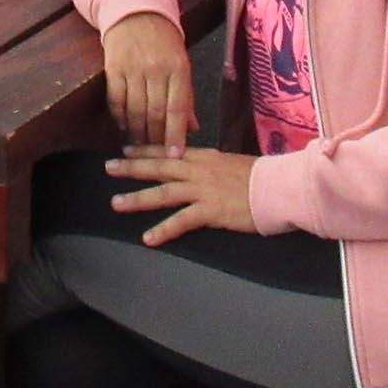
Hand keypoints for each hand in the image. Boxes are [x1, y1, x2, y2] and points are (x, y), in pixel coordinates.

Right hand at [102, 11, 195, 153]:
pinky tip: (124, 126)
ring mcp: (133, 68)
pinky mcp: (113, 68)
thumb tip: (192, 129)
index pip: (178, 108)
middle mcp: (156, 69)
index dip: (176, 134)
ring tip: (140, 146)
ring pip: (135, 110)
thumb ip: (186, 97)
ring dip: (137, 132)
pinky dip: (120, 117)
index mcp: (178, 68)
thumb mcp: (181, 64)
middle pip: (156, 113)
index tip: (175, 156)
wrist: (136, 13)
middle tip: (156, 154)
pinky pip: (116, 100)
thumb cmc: (164, 43)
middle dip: (156, 138)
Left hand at [105, 147, 257, 246]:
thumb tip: (203, 168)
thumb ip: (213, 165)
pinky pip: (181, 221)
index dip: (146, 150)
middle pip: (159, 167)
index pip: (169, 151)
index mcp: (205, 157)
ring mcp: (203, 190)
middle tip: (108, 167)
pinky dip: (163, 230)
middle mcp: (199, 170)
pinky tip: (148, 238)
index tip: (126, 149)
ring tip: (116, 204)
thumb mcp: (232, 163)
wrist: (279, 187)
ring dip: (138, 198)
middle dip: (132, 167)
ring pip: (163, 192)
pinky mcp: (210, 210)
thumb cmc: (262, 176)